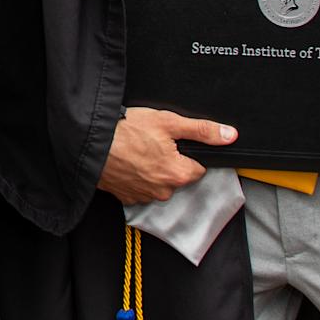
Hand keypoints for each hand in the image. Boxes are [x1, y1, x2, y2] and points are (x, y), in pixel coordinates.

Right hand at [96, 107, 235, 205]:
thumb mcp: (168, 122)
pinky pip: (140, 188)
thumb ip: (202, 130)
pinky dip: (137, 177)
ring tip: (137, 151)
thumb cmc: (125, 131)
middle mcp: (163, 191)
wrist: (90, 142)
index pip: (198, 167)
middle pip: (178, 176)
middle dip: (170, 161)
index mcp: (178, 174)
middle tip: (153, 142)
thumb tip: (229, 135)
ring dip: (153, 170)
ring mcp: (144, 196)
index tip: (174, 142)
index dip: (189, 152)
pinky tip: (128, 162)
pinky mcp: (127, 198)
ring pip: (159, 183)